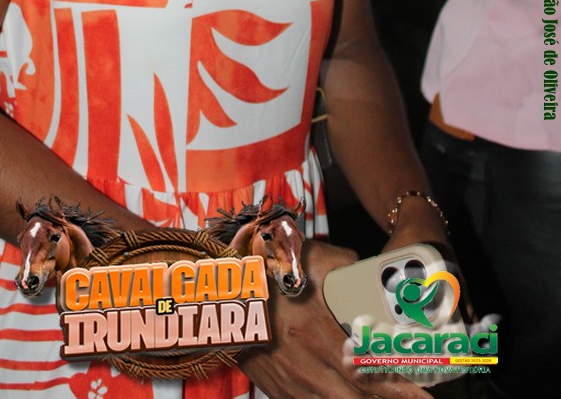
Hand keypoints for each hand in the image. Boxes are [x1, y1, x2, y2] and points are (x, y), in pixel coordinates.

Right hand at [240, 240, 431, 398]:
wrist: (215, 291)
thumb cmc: (262, 270)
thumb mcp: (306, 256)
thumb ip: (344, 264)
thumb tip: (370, 270)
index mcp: (315, 332)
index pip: (368, 370)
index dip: (400, 385)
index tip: (426, 391)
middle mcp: (304, 365)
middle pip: (357, 397)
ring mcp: (288, 382)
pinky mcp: (274, 389)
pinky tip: (346, 397)